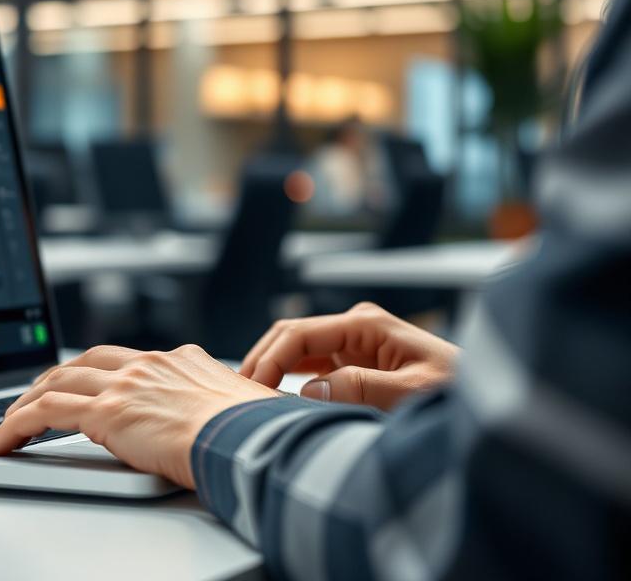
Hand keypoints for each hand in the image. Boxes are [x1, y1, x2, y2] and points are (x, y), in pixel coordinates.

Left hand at [0, 344, 279, 488]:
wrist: (249, 437)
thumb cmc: (255, 432)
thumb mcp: (238, 407)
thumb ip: (216, 407)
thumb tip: (224, 422)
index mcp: (179, 359)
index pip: (124, 358)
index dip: (95, 370)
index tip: (83, 381)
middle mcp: (148, 363)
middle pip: (84, 362)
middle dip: (55, 378)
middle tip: (35, 395)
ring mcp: (124, 384)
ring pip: (57, 383)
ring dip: (27, 402)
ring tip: (8, 421)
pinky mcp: (105, 411)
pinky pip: (44, 412)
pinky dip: (15, 425)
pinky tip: (0, 441)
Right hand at [240, 303, 459, 410]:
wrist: (486, 401)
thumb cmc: (458, 393)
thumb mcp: (413, 393)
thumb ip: (362, 387)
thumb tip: (308, 390)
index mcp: (366, 323)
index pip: (299, 332)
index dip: (269, 358)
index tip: (250, 387)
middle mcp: (355, 327)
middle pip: (290, 336)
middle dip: (262, 361)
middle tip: (236, 393)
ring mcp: (353, 344)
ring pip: (296, 350)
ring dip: (272, 370)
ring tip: (247, 397)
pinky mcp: (355, 363)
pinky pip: (310, 366)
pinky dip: (288, 380)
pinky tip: (274, 399)